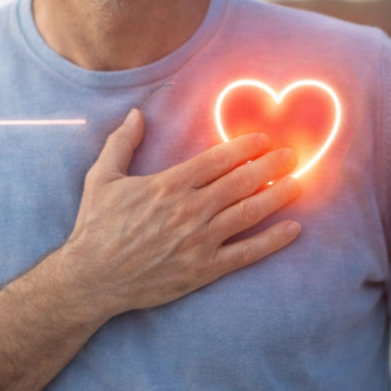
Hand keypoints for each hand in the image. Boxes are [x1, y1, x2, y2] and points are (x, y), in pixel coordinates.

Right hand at [56, 107, 302, 319]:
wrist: (92, 277)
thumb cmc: (95, 226)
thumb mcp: (101, 178)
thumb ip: (121, 143)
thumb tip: (135, 113)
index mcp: (168, 185)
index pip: (217, 160)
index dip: (245, 148)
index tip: (263, 139)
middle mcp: (189, 210)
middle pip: (240, 182)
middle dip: (270, 166)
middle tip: (291, 155)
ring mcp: (199, 241)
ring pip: (248, 213)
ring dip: (277, 196)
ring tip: (298, 182)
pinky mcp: (203, 269)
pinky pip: (246, 253)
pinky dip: (272, 241)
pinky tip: (293, 229)